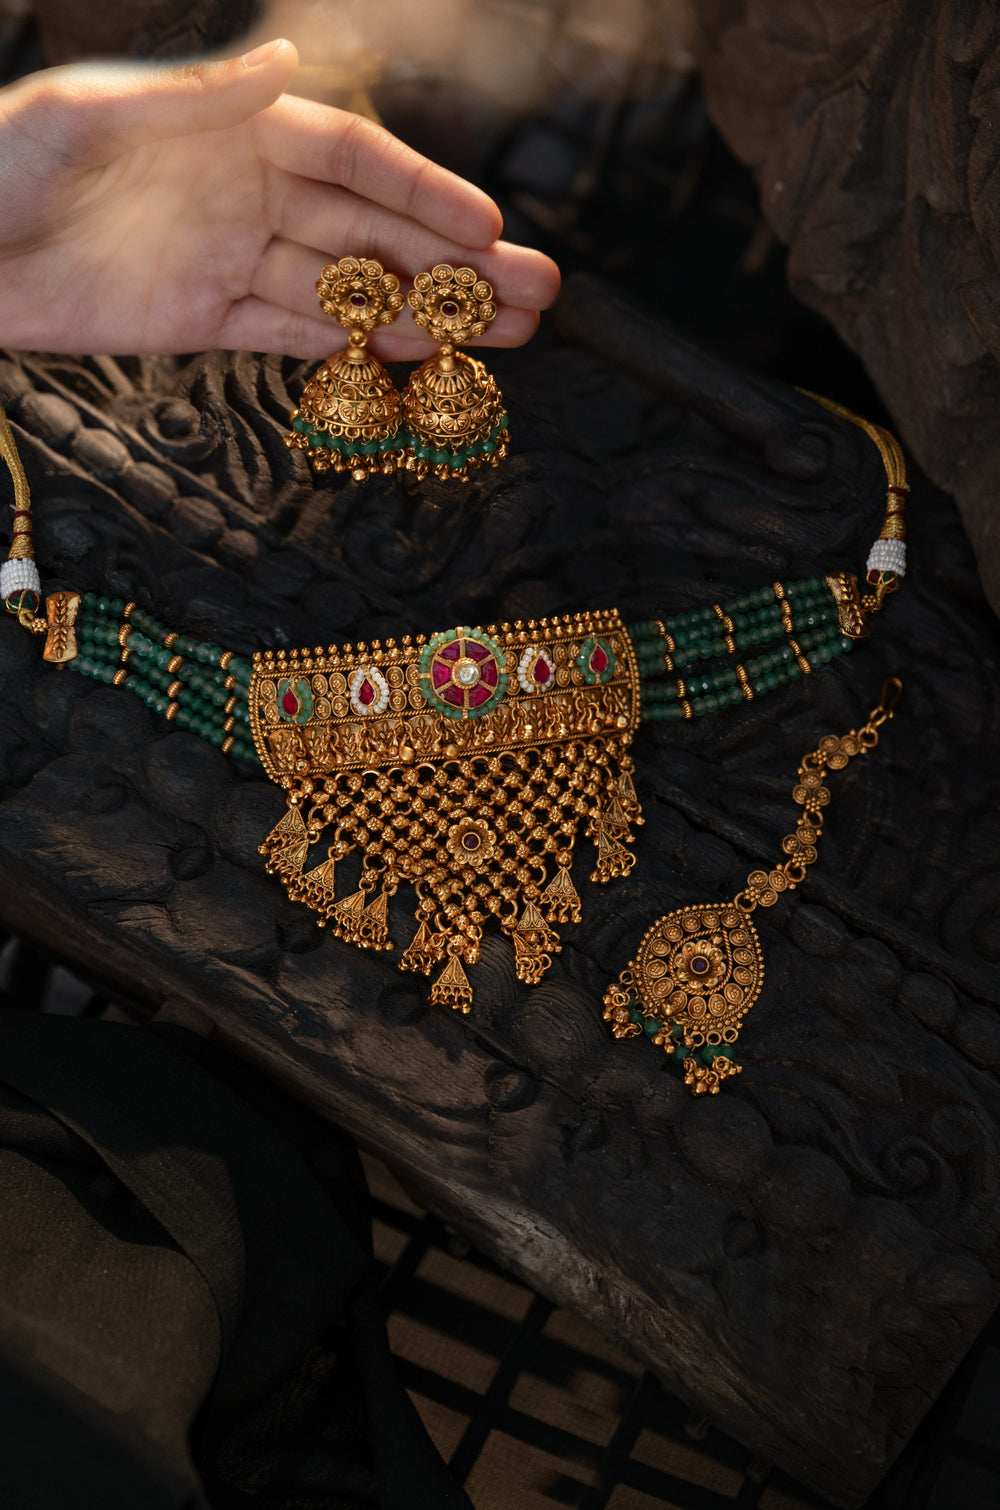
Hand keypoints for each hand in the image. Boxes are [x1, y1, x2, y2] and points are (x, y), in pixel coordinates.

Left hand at [0, 39, 558, 357]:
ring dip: (427, 314)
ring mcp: (232, 258)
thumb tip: (288, 64)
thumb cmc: (4, 166)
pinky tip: (417, 360)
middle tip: (536, 296)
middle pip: (372, 231)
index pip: (353, 160)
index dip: (425, 194)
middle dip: (455, 263)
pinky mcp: (206, 319)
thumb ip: (198, 99)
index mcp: (234, 128)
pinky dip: (354, 350)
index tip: (490, 228)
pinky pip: (296, 337)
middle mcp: (247, 191)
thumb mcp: (91, 115)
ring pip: (349, 291)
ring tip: (504, 337)